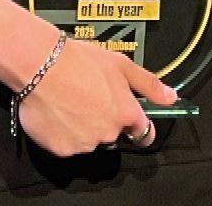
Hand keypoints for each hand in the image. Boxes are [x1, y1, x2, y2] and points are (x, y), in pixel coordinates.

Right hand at [15, 39, 175, 155]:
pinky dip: (62, 134)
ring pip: (89, 140)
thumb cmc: (79, 61)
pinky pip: (67, 145)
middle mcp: (109, 133)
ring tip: (70, 102)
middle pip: (112, 134)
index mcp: (126, 113)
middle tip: (89, 98)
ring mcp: (85, 143)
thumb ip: (148, 84)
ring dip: (83, 127)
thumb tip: (171, 97)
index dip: (138, 128)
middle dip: (104, 121)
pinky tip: (57, 113)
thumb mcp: (121, 65)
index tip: (133, 124)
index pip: (144, 133)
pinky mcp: (62, 149)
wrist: (41, 66)